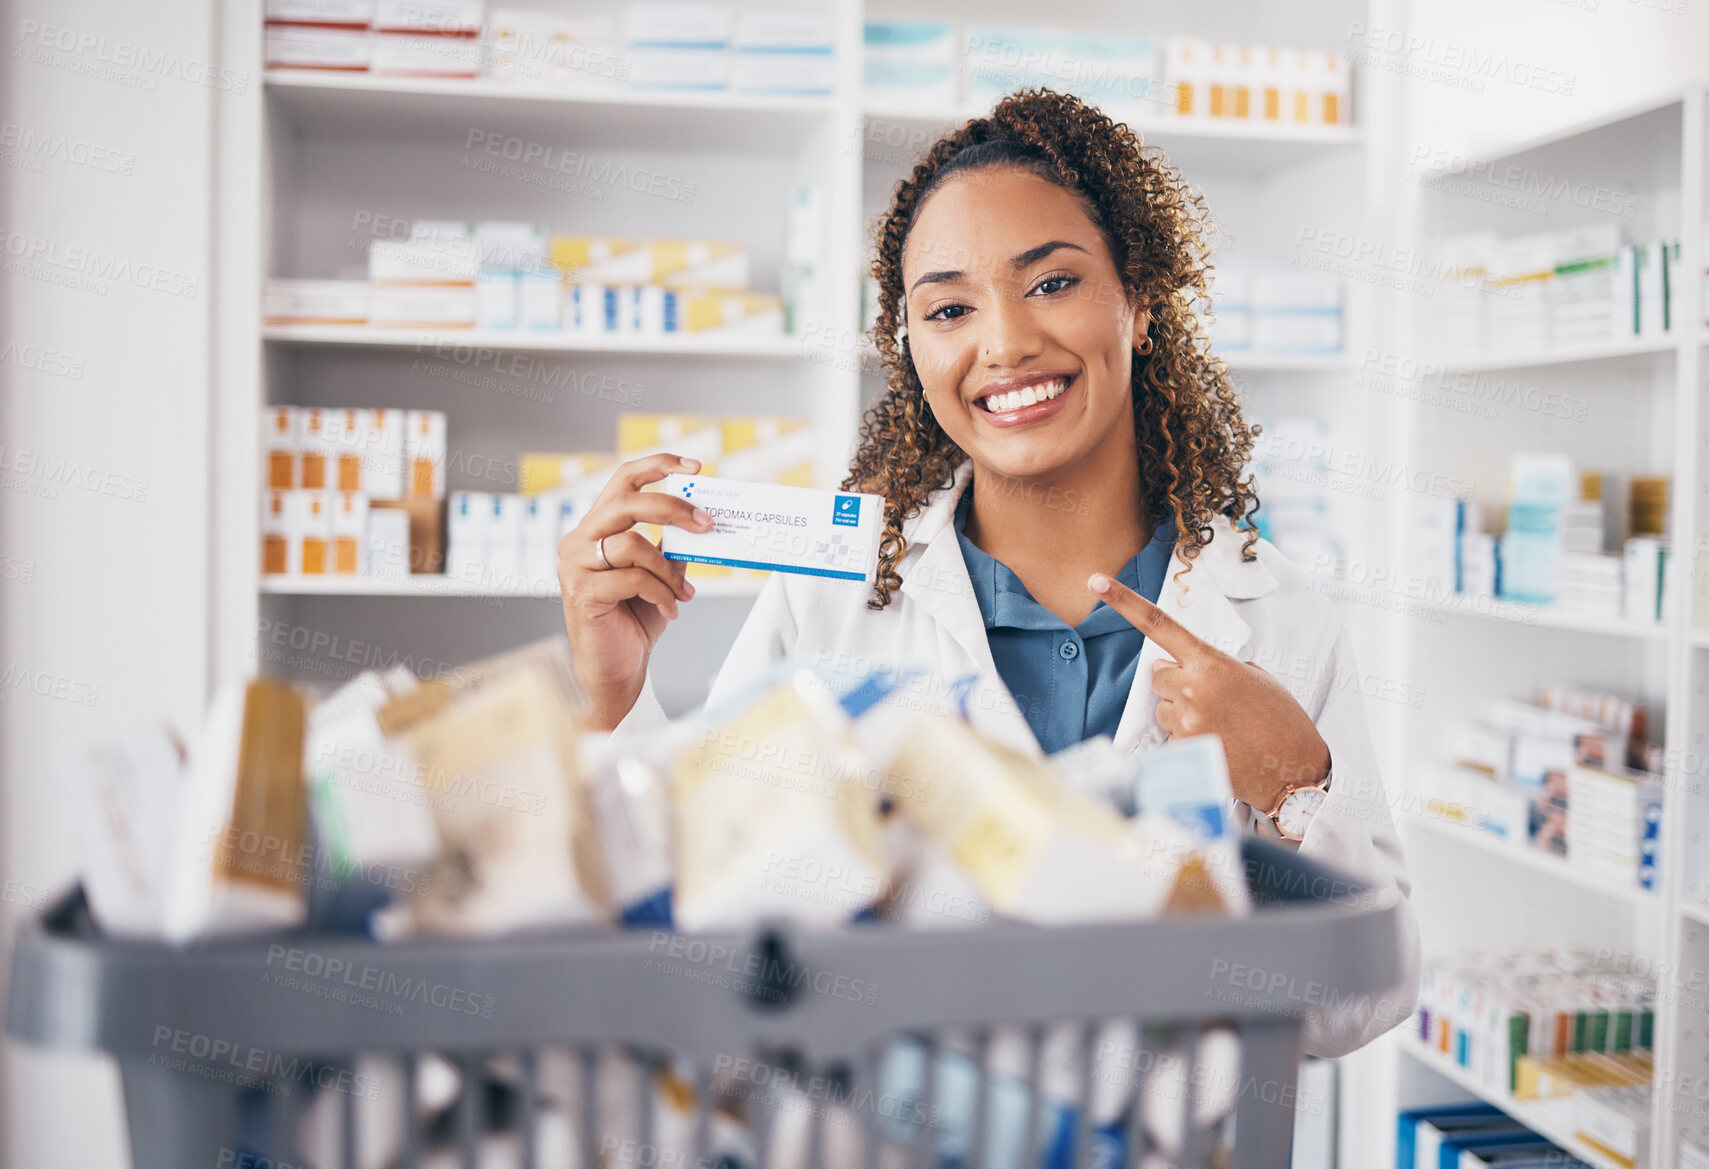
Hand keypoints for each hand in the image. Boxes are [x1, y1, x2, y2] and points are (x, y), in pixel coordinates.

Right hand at [559, 452, 714, 729]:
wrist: (616, 670)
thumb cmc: (635, 620)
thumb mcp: (659, 575)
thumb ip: (670, 546)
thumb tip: (703, 519)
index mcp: (595, 528)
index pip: (622, 480)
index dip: (657, 465)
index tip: (695, 466)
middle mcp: (578, 541)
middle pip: (627, 502)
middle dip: (672, 508)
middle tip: (707, 524)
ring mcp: (575, 567)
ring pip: (632, 544)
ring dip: (668, 570)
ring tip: (683, 594)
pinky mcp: (582, 594)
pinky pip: (632, 579)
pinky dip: (660, 594)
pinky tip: (671, 610)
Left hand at [1088, 572, 1329, 811]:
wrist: (1296, 768)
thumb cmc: (1280, 719)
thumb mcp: (1253, 677)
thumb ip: (1208, 665)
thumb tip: (1167, 668)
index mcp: (1211, 663)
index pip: (1159, 625)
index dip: (1124, 601)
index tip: (1096, 582)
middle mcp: (1193, 688)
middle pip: (1158, 677)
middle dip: (1176, 684)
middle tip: (1212, 700)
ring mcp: (1185, 722)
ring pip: (1163, 709)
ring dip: (1183, 714)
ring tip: (1221, 726)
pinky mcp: (1182, 752)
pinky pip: (1171, 738)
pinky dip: (1189, 741)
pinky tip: (1219, 747)